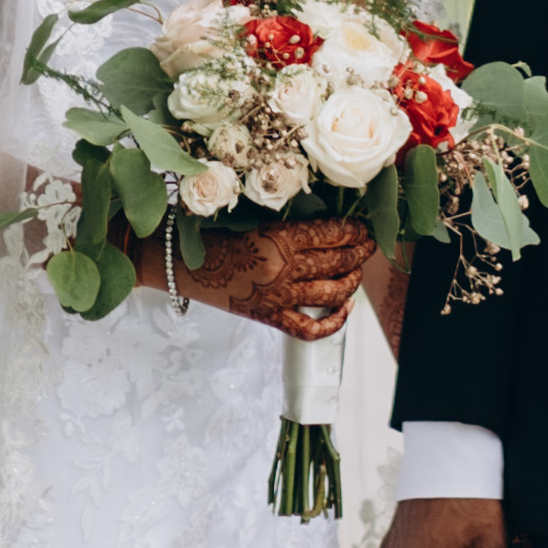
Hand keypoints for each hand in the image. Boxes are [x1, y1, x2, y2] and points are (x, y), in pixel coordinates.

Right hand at [152, 210, 372, 343]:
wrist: (178, 262)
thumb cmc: (210, 234)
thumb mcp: (252, 218)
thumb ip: (287, 224)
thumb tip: (324, 225)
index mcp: (278, 237)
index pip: (331, 233)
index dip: (354, 230)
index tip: (363, 227)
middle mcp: (283, 268)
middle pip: (338, 261)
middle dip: (361, 252)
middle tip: (368, 246)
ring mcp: (277, 297)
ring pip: (332, 292)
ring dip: (352, 281)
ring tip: (356, 272)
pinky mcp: (269, 317)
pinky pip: (310, 329)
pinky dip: (334, 322)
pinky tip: (343, 309)